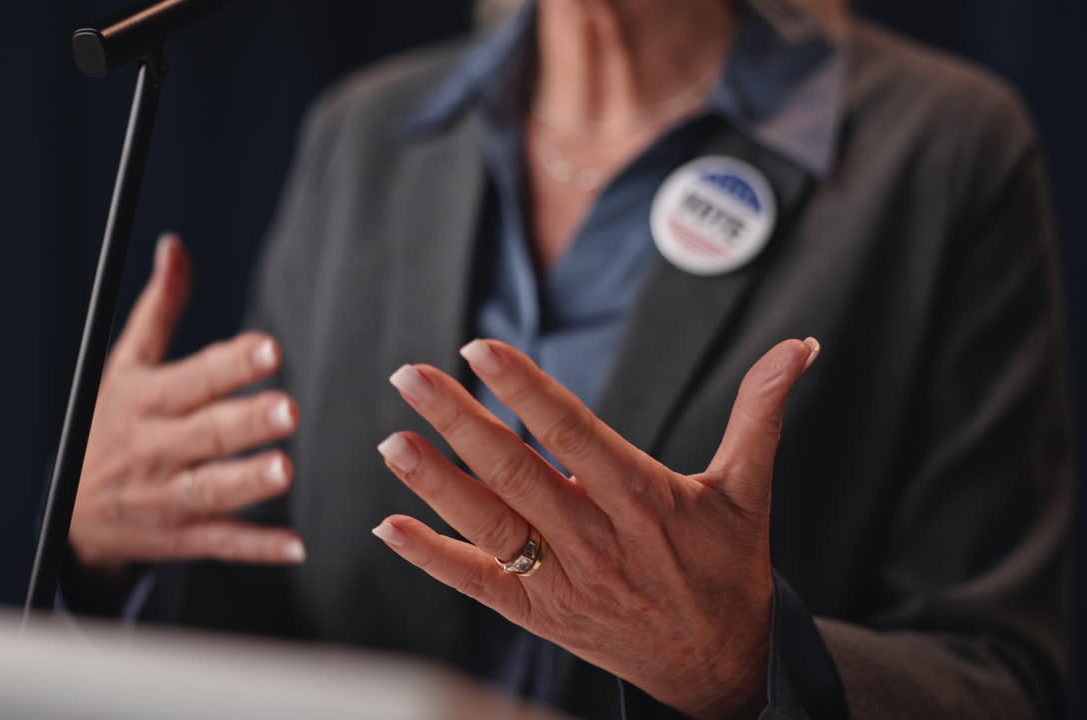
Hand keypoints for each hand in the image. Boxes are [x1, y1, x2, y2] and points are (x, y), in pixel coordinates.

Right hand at [69, 234, 304, 571]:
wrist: (71, 518)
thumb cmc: (111, 424)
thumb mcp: (124, 366)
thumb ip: (159, 308)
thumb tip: (175, 245)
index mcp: (146, 400)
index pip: (194, 379)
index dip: (231, 364)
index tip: (269, 348)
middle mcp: (155, 448)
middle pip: (205, 434)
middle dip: (244, 422)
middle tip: (286, 408)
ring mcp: (166, 496)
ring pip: (210, 490)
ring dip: (247, 483)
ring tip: (283, 470)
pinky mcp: (181, 539)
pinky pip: (221, 544)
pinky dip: (257, 548)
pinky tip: (295, 546)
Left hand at [371, 337, 818, 718]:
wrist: (720, 665)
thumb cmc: (728, 569)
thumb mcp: (747, 491)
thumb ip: (761, 414)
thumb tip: (797, 347)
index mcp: (644, 502)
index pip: (573, 435)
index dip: (525, 391)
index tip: (479, 350)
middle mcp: (597, 542)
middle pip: (518, 474)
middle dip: (460, 423)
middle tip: (412, 376)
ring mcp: (564, 582)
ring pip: (491, 526)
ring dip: (436, 483)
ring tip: (393, 440)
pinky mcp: (540, 614)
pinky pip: (478, 584)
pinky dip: (432, 557)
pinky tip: (389, 527)